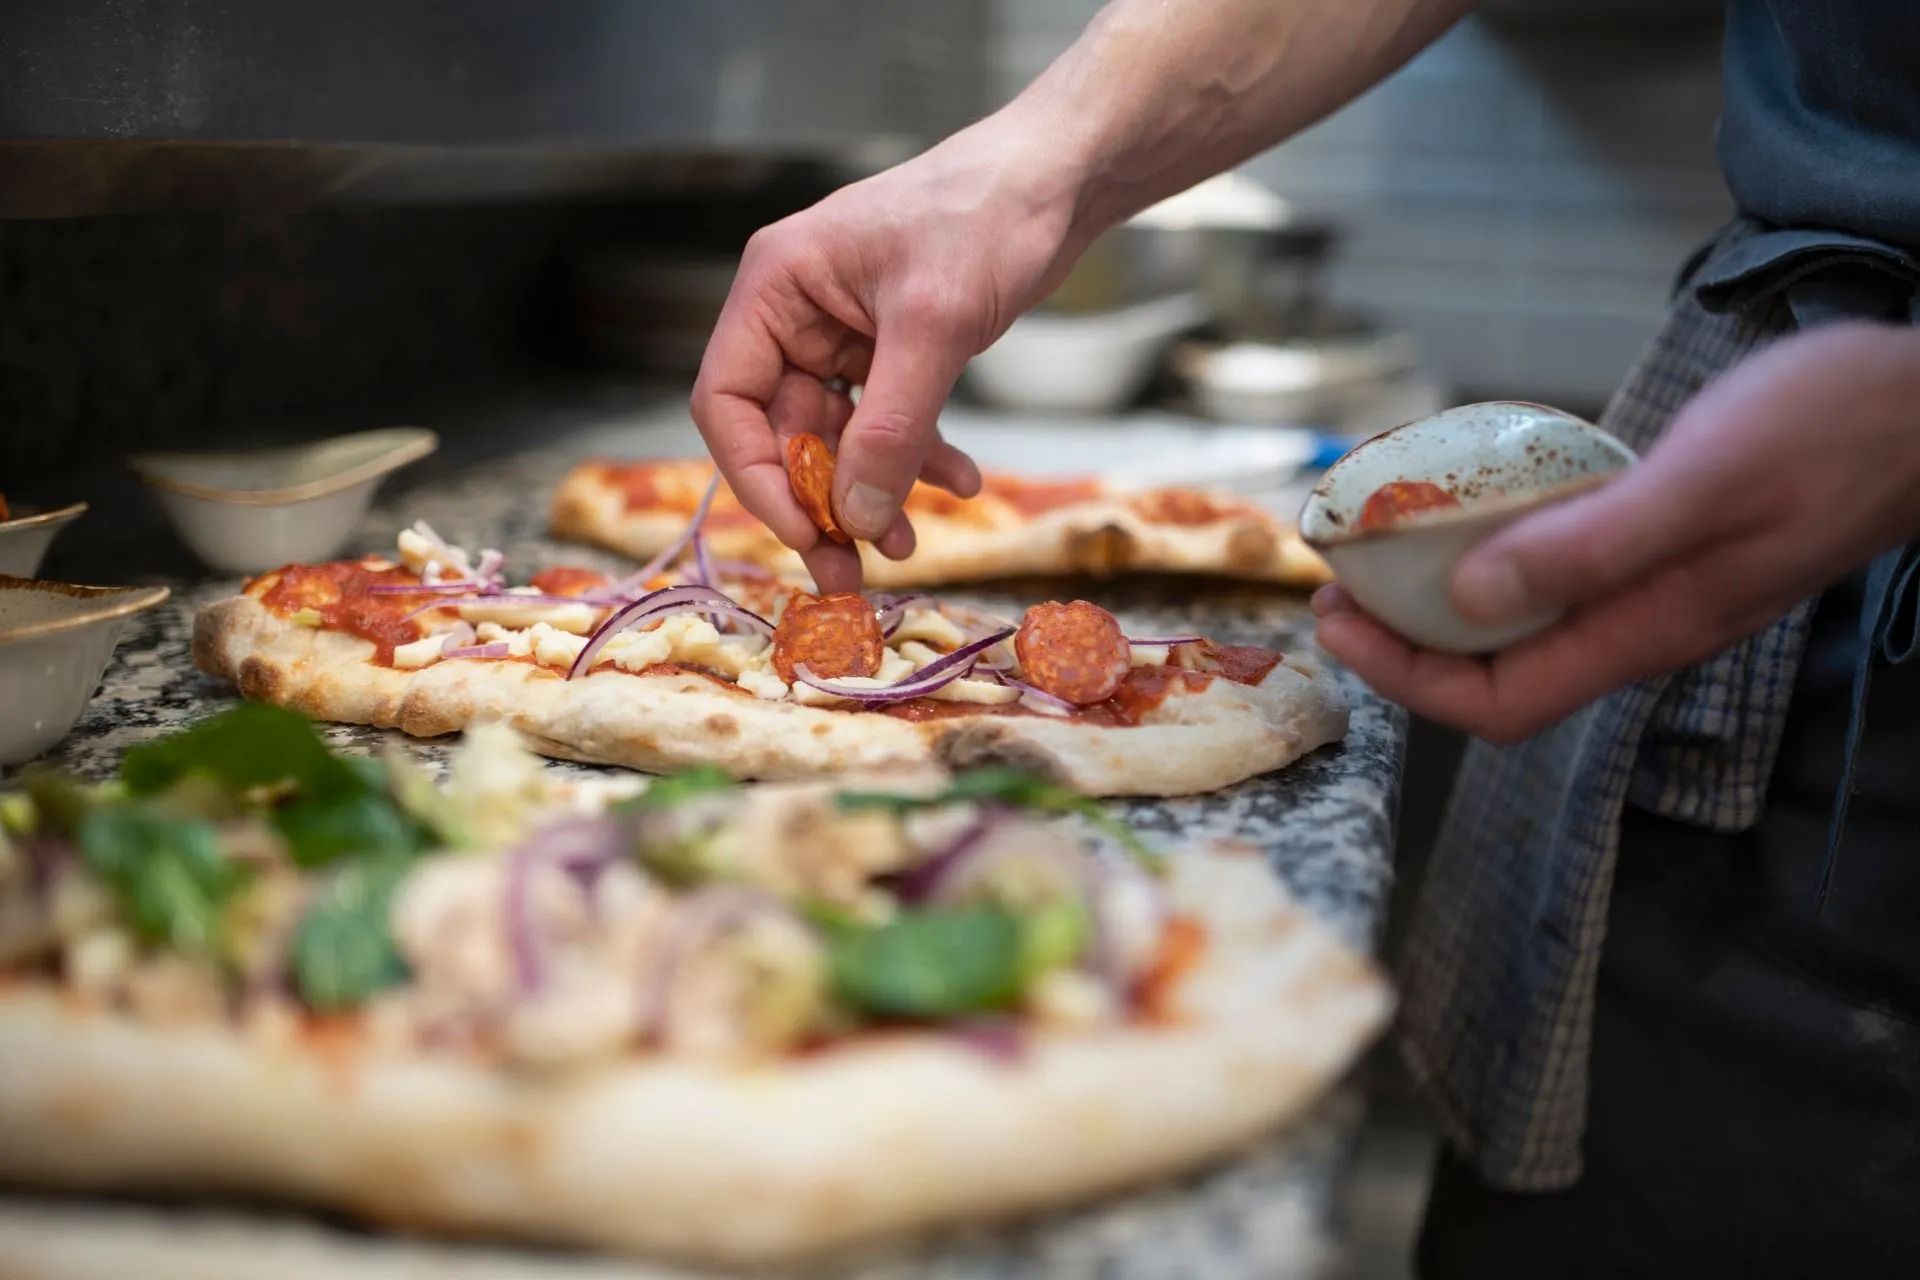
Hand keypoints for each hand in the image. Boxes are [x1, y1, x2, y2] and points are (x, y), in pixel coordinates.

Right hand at [689, 114, 1086, 591]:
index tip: (806, 532)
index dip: (758, 476)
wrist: (1058, 179)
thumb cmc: (986, 217)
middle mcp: (798, 312)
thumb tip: (855, 518)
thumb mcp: (934, 328)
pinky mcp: (892, 346)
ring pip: (838, 437)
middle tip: (849, 572)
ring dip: (871, 492)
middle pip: (781, 431)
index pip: (729, 401)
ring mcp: (844, 331)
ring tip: (908, 544)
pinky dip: (917, 458)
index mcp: (777, 288)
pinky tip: (960, 483)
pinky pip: (887, 421)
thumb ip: (890, 428)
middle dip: (821, 502)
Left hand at [1314, 323, 1919, 742]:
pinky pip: (1561, 580)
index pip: (1498, 703)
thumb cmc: (1832, 433)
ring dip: (1444, 605)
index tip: (1339, 621)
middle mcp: (1644, 626)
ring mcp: (1658, 592)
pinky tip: (1472, 518)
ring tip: (1381, 555)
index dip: (1407, 678)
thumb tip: (1473, 602)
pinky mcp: (1669, 552)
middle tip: (1338, 586)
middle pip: (1499, 676)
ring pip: (1526, 630)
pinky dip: (1497, 561)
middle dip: (1406, 645)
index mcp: (1645, 630)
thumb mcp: (1702, 482)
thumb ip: (1592, 547)